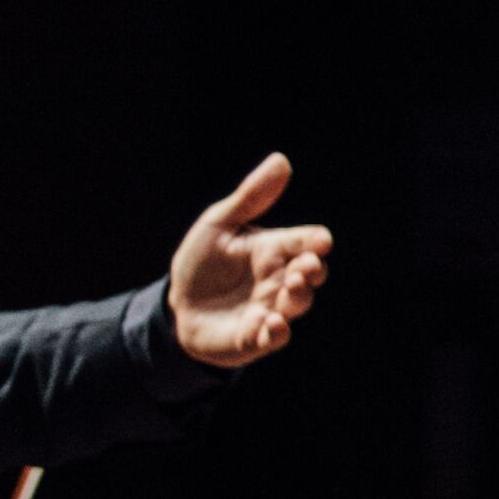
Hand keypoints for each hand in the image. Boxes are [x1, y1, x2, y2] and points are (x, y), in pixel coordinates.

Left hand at [165, 155, 331, 368]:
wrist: (177, 306)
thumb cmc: (202, 262)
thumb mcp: (219, 224)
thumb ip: (251, 198)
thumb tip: (282, 160)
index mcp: (273, 250)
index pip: (304, 243)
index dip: (316, 242)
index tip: (321, 241)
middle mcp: (278, 280)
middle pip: (309, 275)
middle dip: (312, 271)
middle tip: (306, 266)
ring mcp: (269, 309)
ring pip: (296, 305)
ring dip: (298, 298)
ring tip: (292, 287)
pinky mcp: (254, 338)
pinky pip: (272, 338)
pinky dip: (276, 332)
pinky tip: (272, 324)